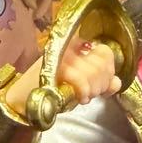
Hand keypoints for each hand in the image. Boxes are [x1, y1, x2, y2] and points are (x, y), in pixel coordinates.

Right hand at [4, 40, 121, 116]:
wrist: (24, 99)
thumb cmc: (53, 91)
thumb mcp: (82, 86)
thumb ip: (101, 82)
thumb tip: (117, 82)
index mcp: (77, 43)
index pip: (106, 52)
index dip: (109, 72)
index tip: (103, 86)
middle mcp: (70, 43)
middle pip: (102, 63)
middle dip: (101, 84)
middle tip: (90, 93)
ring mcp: (62, 52)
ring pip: (93, 72)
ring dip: (92, 90)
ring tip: (83, 96)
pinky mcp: (55, 64)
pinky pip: (80, 79)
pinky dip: (83, 92)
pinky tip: (79, 98)